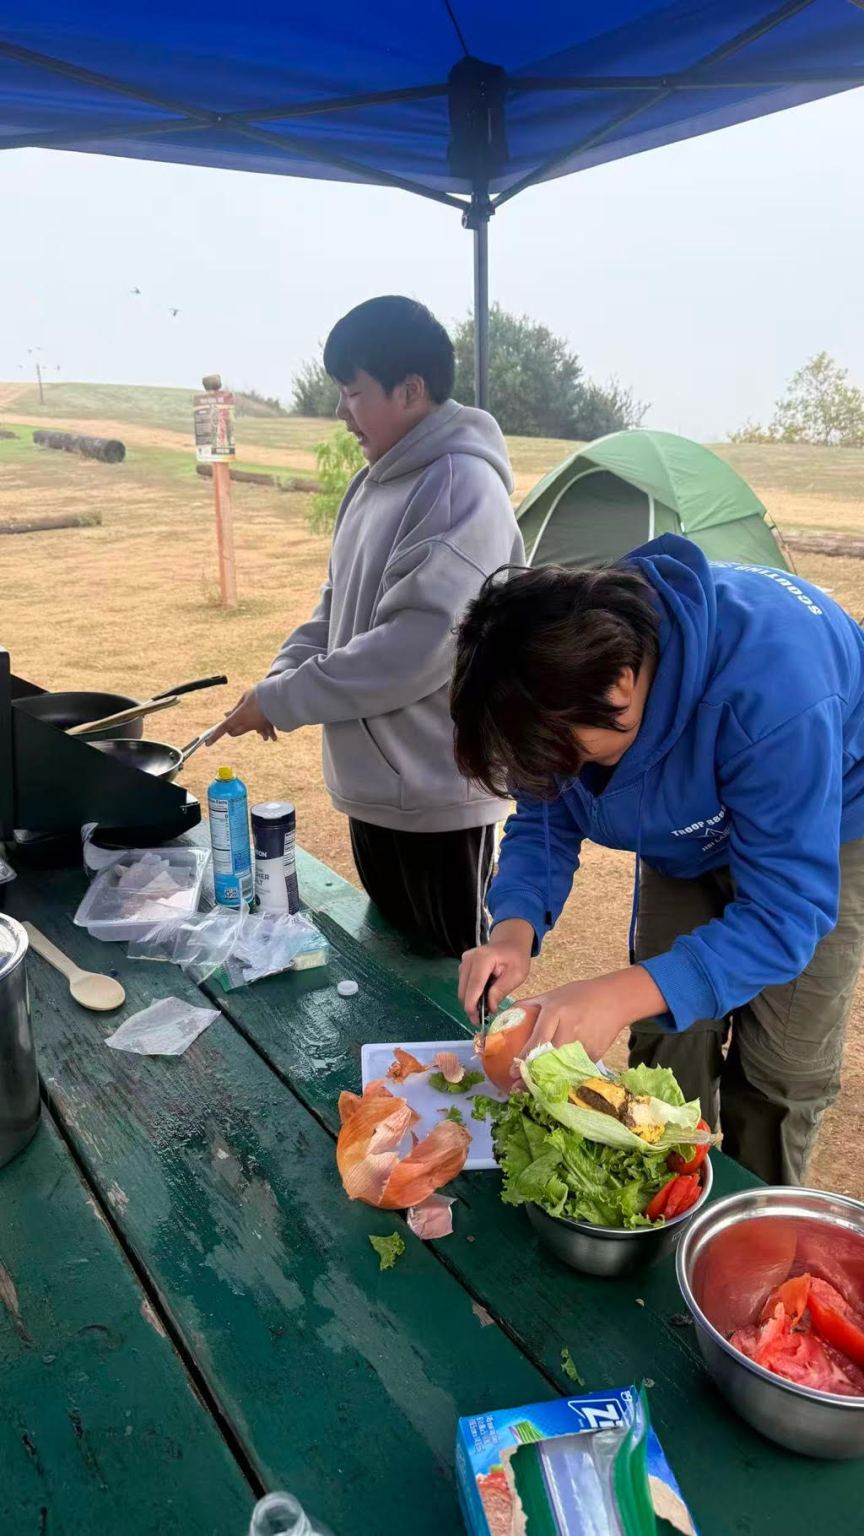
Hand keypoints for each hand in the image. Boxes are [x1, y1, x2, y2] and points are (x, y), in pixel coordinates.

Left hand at [207, 688, 276, 744]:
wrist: (280, 698)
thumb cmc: (261, 694)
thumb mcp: (245, 696)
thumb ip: (236, 707)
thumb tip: (228, 714)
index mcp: (239, 716)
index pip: (223, 727)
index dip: (214, 736)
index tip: (207, 744)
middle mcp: (246, 724)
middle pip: (233, 732)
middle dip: (229, 728)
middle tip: (230, 717)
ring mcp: (256, 727)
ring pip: (244, 731)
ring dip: (242, 727)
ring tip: (245, 715)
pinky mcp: (265, 726)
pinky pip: (261, 732)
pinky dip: (261, 732)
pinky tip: (265, 733)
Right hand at [459, 919, 533, 1021]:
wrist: (510, 941)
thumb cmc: (516, 957)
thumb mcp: (517, 974)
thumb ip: (501, 990)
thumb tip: (490, 1008)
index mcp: (483, 958)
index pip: (473, 986)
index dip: (473, 1005)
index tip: (477, 1021)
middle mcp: (469, 959)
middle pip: (464, 990)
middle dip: (472, 1006)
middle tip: (485, 1018)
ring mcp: (464, 961)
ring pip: (463, 989)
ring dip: (472, 1001)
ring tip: (487, 1006)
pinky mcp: (463, 965)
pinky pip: (464, 985)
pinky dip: (472, 994)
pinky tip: (483, 996)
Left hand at [516, 966, 666, 1076]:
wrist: (613, 999)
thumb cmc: (578, 995)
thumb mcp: (551, 995)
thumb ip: (528, 1006)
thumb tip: (504, 1017)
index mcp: (556, 1013)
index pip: (537, 1041)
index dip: (523, 1059)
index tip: (512, 1072)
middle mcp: (569, 1029)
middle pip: (548, 1060)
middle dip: (532, 1076)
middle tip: (517, 1089)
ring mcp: (584, 1043)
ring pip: (562, 1069)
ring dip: (547, 1082)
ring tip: (533, 1091)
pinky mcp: (595, 1054)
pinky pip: (576, 1069)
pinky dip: (566, 1078)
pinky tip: (555, 1085)